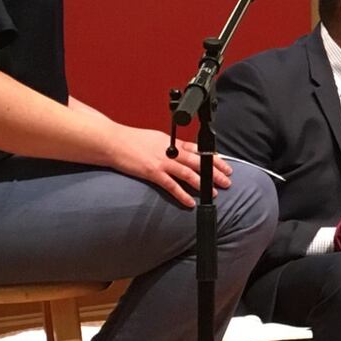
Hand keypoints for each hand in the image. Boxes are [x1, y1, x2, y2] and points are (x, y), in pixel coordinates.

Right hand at [104, 125, 232, 207]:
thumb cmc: (130, 140)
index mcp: (172, 142)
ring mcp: (162, 161)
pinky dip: (182, 194)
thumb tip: (179, 152)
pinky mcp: (152, 172)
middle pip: (198, 161)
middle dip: (215, 171)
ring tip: (215, 192)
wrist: (112, 141)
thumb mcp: (155, 138)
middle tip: (228, 179)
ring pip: (188, 173)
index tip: (223, 164)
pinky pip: (171, 185)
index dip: (212, 157)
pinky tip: (190, 202)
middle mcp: (170, 150)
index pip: (197, 149)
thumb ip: (169, 146)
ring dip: (203, 183)